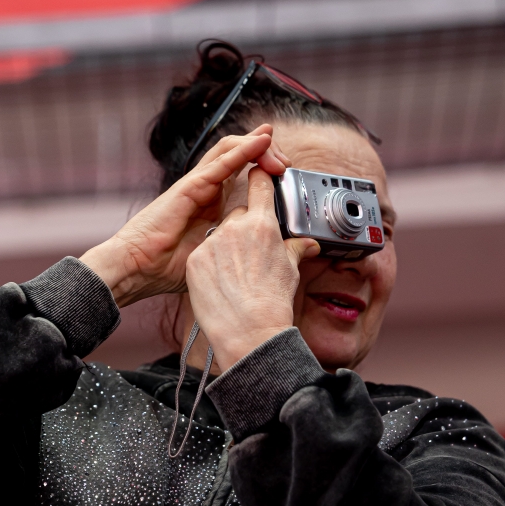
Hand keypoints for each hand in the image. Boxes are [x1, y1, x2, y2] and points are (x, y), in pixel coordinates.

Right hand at [79, 126, 289, 306]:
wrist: (137, 270)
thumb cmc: (166, 268)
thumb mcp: (213, 257)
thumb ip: (236, 249)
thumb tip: (266, 258)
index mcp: (211, 203)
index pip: (240, 173)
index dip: (264, 167)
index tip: (286, 174)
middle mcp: (205, 188)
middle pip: (238, 155)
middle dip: (265, 152)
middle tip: (286, 162)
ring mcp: (197, 185)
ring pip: (230, 149)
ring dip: (257, 145)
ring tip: (276, 150)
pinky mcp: (190, 187)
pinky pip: (220, 162)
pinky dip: (243, 150)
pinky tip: (261, 142)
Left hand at [184, 166, 319, 371]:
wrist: (249, 331)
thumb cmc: (272, 303)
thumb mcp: (290, 271)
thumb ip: (295, 249)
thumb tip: (309, 244)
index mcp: (262, 224)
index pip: (258, 183)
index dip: (259, 176)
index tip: (259, 174)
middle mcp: (235, 227)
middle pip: (238, 214)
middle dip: (244, 229)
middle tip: (250, 257)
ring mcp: (212, 243)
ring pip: (219, 235)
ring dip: (226, 248)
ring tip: (236, 276)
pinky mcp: (195, 260)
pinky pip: (204, 254)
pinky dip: (210, 265)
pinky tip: (221, 284)